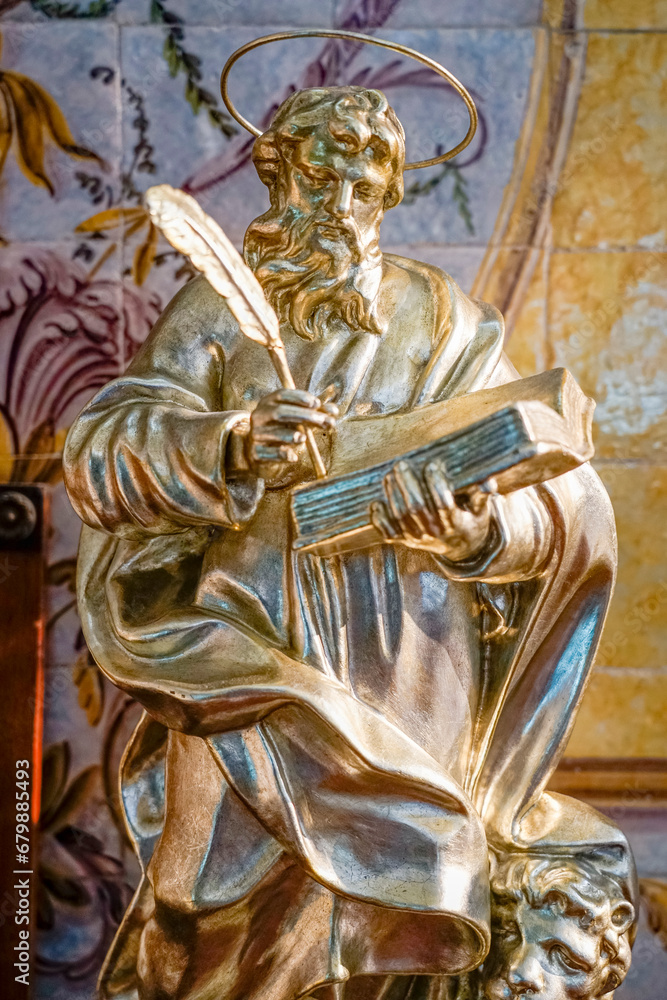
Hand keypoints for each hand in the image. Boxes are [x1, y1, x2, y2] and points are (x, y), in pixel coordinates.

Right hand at [247, 388, 337, 475]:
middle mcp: (259, 416)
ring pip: (275, 433)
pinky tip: (294, 457)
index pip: (282, 395)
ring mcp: (256, 435)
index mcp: (268, 403)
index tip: (317, 403)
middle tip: (324, 421)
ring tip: (304, 438)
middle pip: (280, 412)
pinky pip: (271, 453)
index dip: (299, 397)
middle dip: (304, 415)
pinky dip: (283, 455)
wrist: (258, 453)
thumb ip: (315, 412)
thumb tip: (334, 410)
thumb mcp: (297, 418)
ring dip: (292, 435)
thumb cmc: (282, 430)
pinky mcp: (256, 453)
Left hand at [370, 459, 494, 559]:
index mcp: (456, 524)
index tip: (432, 465)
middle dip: (407, 484)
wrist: (463, 549)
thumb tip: (486, 481)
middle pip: (416, 508)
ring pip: (400, 516)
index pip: (443, 504)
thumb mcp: (482, 510)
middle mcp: (435, 533)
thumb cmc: (471, 521)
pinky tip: (377, 503)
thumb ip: (483, 495)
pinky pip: (388, 532)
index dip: (436, 484)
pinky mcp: (406, 541)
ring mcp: (418, 539)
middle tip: (401, 464)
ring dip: (392, 494)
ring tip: (390, 476)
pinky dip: (379, 519)